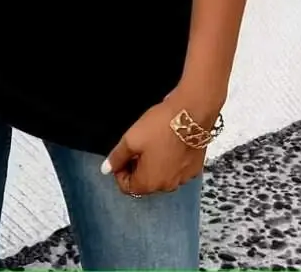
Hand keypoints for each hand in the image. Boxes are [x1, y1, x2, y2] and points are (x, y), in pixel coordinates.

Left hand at [101, 84, 223, 196]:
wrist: (191, 113)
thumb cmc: (159, 127)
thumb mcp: (131, 139)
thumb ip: (117, 157)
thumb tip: (105, 170)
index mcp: (148, 183)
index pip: (126, 187)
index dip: (120, 170)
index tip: (123, 154)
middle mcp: (167, 186)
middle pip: (145, 183)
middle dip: (137, 167)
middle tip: (138, 146)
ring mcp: (183, 179)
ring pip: (161, 176)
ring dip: (154, 164)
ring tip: (154, 143)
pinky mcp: (195, 168)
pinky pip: (177, 170)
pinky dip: (171, 161)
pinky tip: (170, 144)